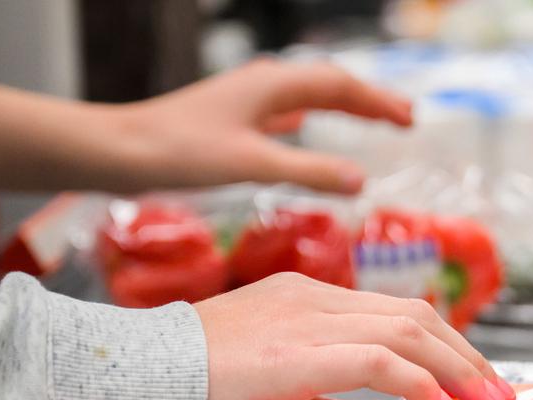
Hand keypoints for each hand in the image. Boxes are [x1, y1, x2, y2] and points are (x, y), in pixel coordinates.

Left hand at [0, 58, 410, 193]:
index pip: (341, 86)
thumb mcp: (253, 164)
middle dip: (368, 101)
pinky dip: (307, 116)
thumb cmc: (182, 153)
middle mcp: (263, 85)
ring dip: (342, 106)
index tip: (411, 120)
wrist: (120, 152)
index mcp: (273, 86)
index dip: (379, 103)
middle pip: (328, 84)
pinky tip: (306, 124)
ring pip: (306, 95)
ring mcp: (246, 100)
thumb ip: (310, 172)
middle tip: (405, 118)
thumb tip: (363, 181)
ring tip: (371, 119)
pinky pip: (282, 111)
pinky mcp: (230, 118)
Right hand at [194, 273, 515, 399]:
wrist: (130, 383)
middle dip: (465, 357)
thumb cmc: (190, 388)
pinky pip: (377, 359)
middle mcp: (313, 300)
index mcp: (308, 301)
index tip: (474, 379)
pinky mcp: (297, 350)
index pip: (397, 314)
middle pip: (415, 316)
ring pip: (406, 332)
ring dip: (456, 370)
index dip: (446, 347)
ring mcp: (306, 319)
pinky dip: (418, 383)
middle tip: (498, 394)